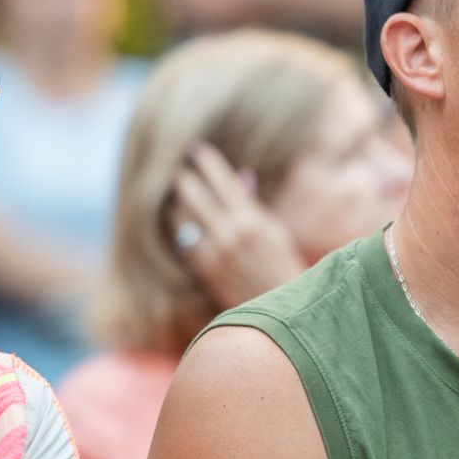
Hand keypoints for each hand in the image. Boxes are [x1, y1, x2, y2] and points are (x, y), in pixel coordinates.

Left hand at [169, 144, 305, 310]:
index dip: (208, 162)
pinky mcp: (204, 271)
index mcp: (251, 220)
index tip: (198, 149)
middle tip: (178, 169)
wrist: (281, 309)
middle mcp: (230, 235)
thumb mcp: (275, 229)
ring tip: (175, 193)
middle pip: (195, 196)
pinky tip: (179, 220)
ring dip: (177, 203)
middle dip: (185, 178)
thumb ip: (254, 204)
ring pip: (182, 219)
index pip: (223, 181)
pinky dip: (180, 228)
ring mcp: (214, 254)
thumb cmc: (283, 264)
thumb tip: (242, 176)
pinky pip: (183, 242)